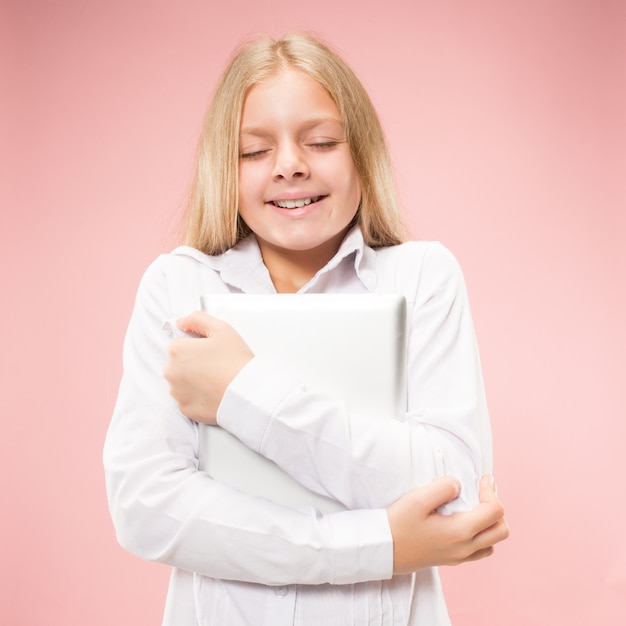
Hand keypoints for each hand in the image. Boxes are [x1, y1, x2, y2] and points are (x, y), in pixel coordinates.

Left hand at [163, 311, 253, 423]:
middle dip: (193, 364)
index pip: (180, 344)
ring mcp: (177, 392)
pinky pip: (188, 399)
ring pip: (182, 382)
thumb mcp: (221, 329)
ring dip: (194, 381)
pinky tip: (213, 392)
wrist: (246, 393)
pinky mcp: (185, 408)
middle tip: (215, 365)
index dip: (197, 347)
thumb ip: (197, 319)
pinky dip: (198, 397)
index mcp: (177, 350)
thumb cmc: (236, 361)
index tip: (211, 352)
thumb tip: (182, 322)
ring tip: (215, 379)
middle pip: (179, 364)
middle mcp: (171, 372)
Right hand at [387, 474, 508, 573]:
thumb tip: (459, 485)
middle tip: (482, 490)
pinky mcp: (451, 560)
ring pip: (493, 543)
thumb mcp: (417, 498)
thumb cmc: (398, 524)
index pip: (495, 511)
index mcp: (460, 531)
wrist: (383, 549)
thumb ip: (443, 487)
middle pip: (502, 530)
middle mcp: (464, 548)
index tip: (482, 477)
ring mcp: (459, 557)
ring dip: (491, 523)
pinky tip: (466, 522)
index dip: (491, 490)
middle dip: (496, 506)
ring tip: (476, 505)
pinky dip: (482, 535)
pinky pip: (480, 551)